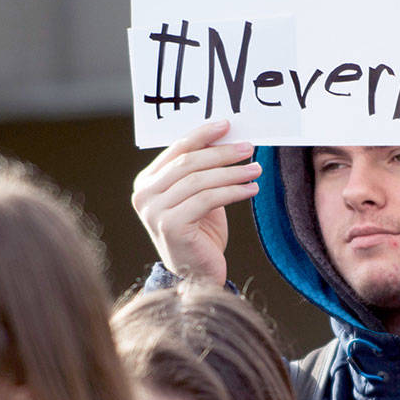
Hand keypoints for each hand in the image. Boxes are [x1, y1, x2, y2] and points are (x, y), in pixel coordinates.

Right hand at [131, 120, 259, 286]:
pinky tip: (252, 189)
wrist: (197, 275)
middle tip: (249, 147)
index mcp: (146, 183)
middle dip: (222, 153)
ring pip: (199, 180)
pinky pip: (207, 199)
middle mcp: (144, 196)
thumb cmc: (200, 233)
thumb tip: (226, 137)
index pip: (176, 150)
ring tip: (256, 168)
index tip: (227, 125)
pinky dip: (233, 191)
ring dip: (232, 172)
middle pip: (188, 163)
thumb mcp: (198, 195)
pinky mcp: (171, 225)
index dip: (202, 135)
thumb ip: (201, 170)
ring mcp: (154, 211)